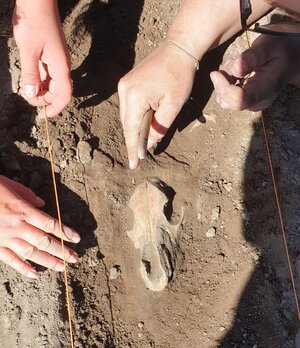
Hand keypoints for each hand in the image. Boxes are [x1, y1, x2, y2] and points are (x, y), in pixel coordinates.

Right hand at [0, 176, 79, 277]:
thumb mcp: (10, 185)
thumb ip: (28, 195)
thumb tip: (42, 204)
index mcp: (23, 210)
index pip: (50, 224)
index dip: (65, 232)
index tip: (77, 238)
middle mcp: (17, 226)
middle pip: (44, 241)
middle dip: (61, 251)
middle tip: (75, 258)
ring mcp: (5, 238)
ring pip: (30, 253)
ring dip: (48, 261)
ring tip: (62, 267)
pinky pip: (10, 260)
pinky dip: (22, 268)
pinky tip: (34, 274)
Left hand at [13, 0, 71, 117]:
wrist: (38, 0)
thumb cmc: (34, 21)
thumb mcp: (28, 50)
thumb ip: (30, 74)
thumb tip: (31, 95)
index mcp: (61, 67)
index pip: (64, 95)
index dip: (55, 108)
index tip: (43, 115)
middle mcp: (61, 66)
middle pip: (58, 92)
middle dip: (45, 100)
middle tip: (28, 100)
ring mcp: (56, 61)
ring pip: (51, 84)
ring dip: (40, 91)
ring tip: (26, 90)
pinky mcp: (49, 56)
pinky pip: (46, 74)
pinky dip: (38, 81)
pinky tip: (28, 80)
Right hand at [118, 43, 196, 168]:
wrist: (178, 49)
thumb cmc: (179, 76)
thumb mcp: (173, 105)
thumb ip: (160, 127)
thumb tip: (149, 144)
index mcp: (135, 97)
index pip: (132, 130)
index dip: (133, 149)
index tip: (133, 165)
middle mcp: (124, 91)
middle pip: (126, 124)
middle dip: (133, 142)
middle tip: (138, 159)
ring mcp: (124, 86)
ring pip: (126, 117)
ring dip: (134, 131)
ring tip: (141, 145)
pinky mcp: (127, 83)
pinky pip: (128, 107)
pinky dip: (134, 119)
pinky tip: (141, 126)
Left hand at [210, 35, 299, 110]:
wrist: (290, 57)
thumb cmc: (280, 48)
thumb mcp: (268, 45)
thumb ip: (251, 57)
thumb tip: (236, 69)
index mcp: (266, 90)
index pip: (238, 100)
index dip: (224, 88)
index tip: (216, 73)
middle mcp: (257, 102)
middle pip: (227, 101)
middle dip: (222, 81)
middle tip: (233, 62)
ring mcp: (250, 103)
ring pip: (223, 98)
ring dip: (224, 80)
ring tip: (239, 64)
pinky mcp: (244, 101)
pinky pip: (225, 96)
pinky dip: (225, 82)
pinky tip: (238, 71)